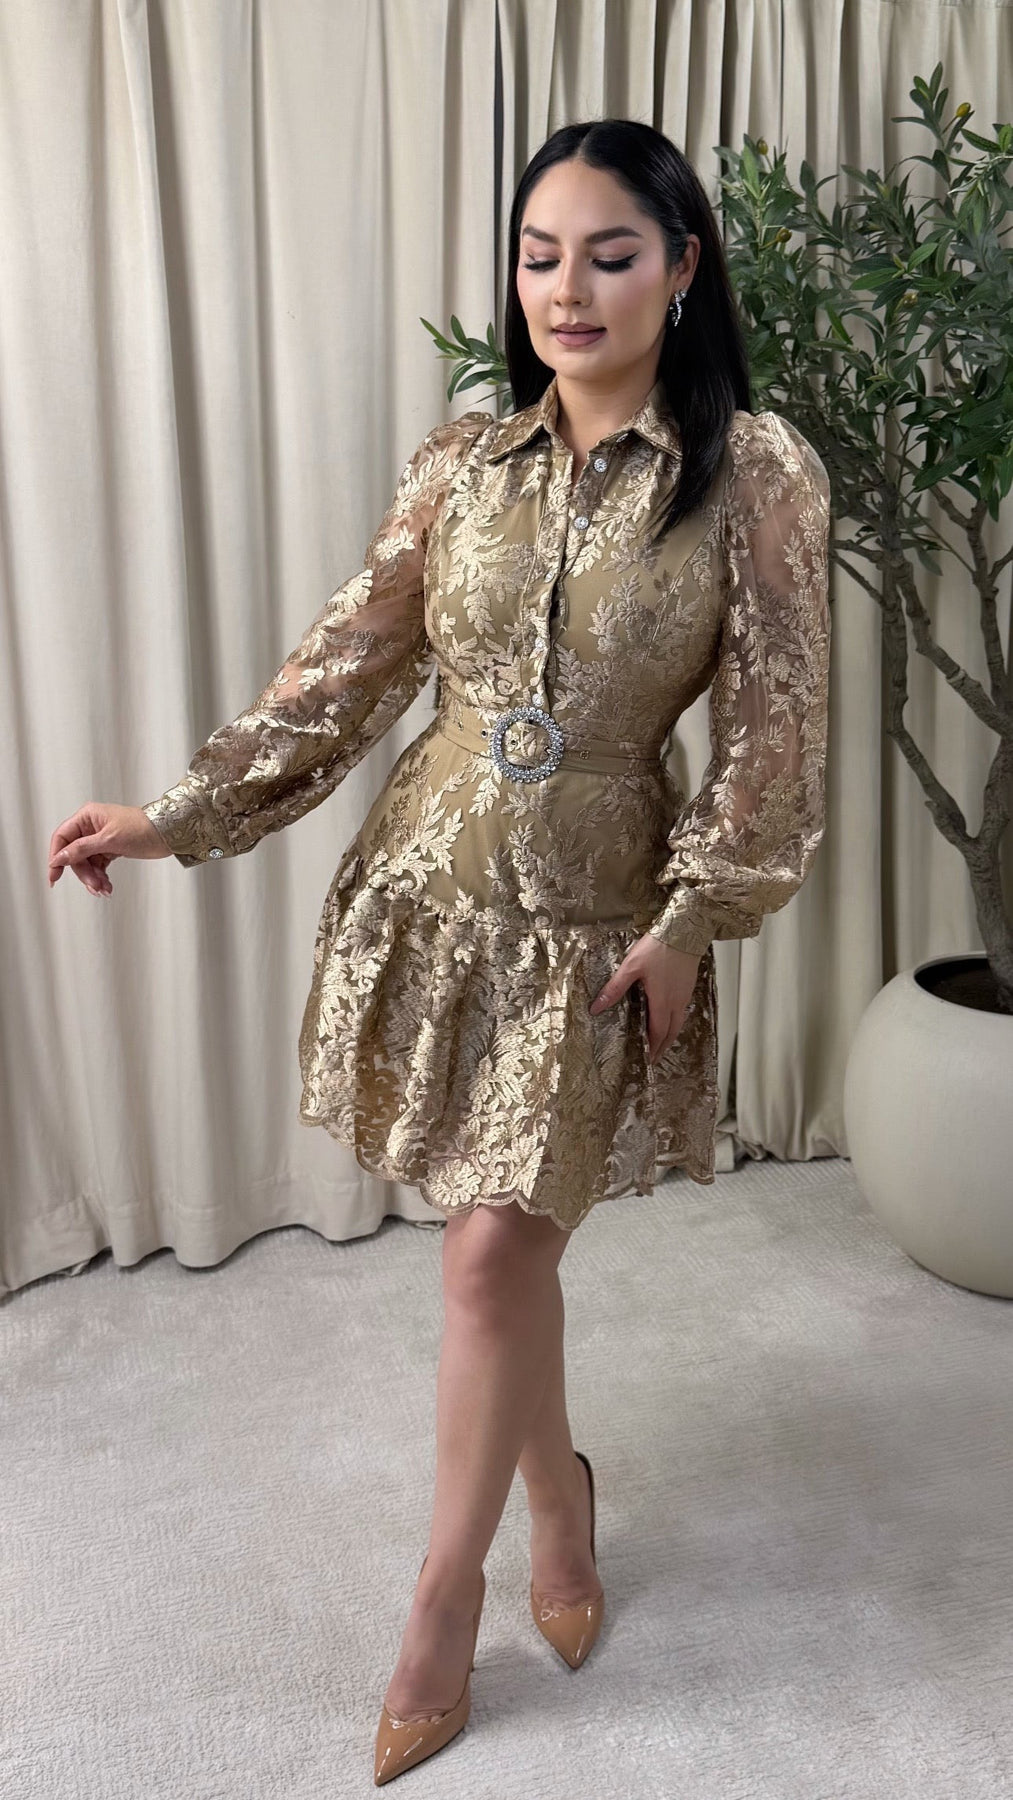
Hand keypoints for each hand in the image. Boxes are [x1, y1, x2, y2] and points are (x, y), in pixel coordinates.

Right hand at [48, 803, 171, 896]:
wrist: (168, 833)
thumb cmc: (143, 828)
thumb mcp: (109, 839)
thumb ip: (82, 849)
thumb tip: (59, 857)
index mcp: (87, 816)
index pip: (62, 837)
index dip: (56, 856)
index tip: (54, 876)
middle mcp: (91, 826)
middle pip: (74, 855)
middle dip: (83, 873)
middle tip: (94, 886)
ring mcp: (100, 839)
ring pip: (86, 863)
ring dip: (93, 878)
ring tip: (104, 889)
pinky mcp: (110, 849)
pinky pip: (98, 866)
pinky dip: (101, 877)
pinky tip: (107, 886)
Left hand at [589, 932, 702, 1063]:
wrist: (683, 931)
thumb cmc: (658, 948)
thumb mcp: (630, 967)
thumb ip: (614, 988)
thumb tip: (597, 1007)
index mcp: (661, 1001)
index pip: (657, 1032)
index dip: (652, 1047)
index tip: (647, 1059)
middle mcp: (675, 1002)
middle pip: (671, 1033)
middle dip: (662, 1047)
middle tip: (654, 1058)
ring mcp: (684, 995)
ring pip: (679, 1023)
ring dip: (670, 1036)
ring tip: (661, 1044)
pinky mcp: (688, 987)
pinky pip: (682, 1012)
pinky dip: (675, 1022)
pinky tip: (669, 1019)